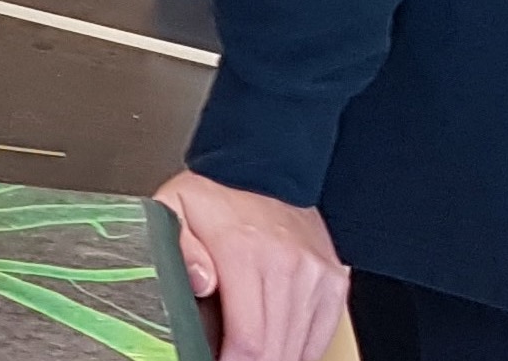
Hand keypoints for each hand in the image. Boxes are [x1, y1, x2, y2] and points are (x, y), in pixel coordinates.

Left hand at [153, 171, 347, 360]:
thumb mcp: (174, 210)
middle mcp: (287, 265)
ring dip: (277, 358)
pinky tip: (279, 348)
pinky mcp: (334, 280)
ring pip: (301, 346)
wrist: (263, 167)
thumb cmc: (215, 195)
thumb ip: (180, 251)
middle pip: (277, 349)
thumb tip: (200, 283)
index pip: (250, 339)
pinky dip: (301, 349)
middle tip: (229, 359)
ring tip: (251, 354)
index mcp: (245, 253)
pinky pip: (322, 333)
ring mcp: (316, 274)